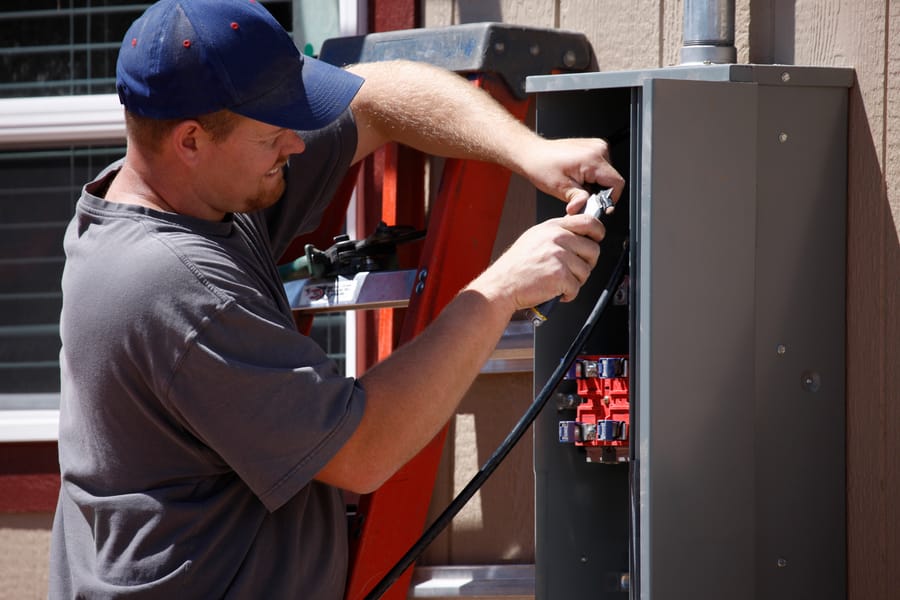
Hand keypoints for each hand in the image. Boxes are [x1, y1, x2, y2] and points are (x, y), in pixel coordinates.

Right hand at [466, 213, 605, 312]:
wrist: (501, 285)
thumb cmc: (515, 267)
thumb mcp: (535, 238)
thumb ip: (557, 234)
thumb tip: (579, 235)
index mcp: (552, 227)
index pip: (588, 221)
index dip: (598, 232)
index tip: (596, 239)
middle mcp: (557, 238)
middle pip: (593, 249)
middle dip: (586, 263)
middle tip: (573, 270)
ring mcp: (559, 256)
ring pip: (586, 271)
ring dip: (575, 281)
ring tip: (558, 281)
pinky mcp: (560, 275)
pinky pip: (577, 287)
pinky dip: (568, 294)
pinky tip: (554, 291)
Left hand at [517, 137, 624, 214]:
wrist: (533, 153)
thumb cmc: (542, 166)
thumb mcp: (559, 188)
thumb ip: (578, 199)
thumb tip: (585, 212)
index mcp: (593, 158)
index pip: (616, 183)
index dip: (609, 199)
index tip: (597, 206)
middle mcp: (598, 149)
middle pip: (612, 180)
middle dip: (599, 192)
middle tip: (580, 195)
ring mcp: (597, 146)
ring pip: (607, 175)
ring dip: (595, 185)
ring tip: (577, 185)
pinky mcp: (593, 147)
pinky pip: (601, 167)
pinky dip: (592, 176)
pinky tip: (578, 178)